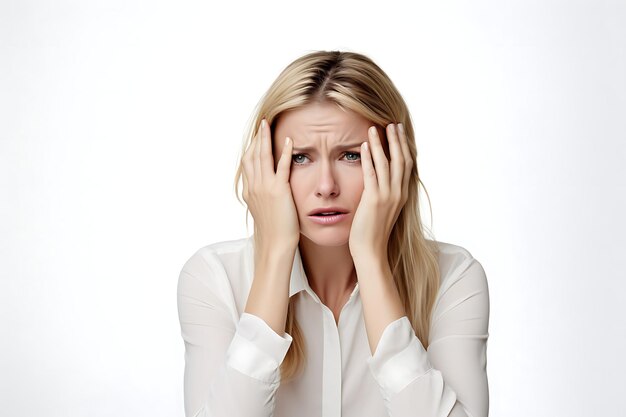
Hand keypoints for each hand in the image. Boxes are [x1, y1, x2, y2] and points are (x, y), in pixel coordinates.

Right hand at [242, 119, 300, 252]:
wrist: (275, 244)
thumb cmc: (273, 231)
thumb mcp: (263, 210)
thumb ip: (263, 197)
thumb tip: (266, 192)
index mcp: (249, 190)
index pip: (247, 162)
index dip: (251, 147)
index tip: (257, 136)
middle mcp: (253, 186)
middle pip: (251, 155)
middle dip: (256, 138)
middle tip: (262, 123)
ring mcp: (264, 188)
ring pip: (262, 157)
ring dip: (266, 138)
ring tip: (269, 124)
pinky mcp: (279, 191)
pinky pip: (281, 167)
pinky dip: (285, 152)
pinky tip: (289, 140)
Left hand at [348, 123, 412, 260]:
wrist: (371, 251)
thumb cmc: (373, 233)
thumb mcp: (383, 210)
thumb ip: (384, 194)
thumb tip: (379, 183)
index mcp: (402, 194)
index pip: (406, 165)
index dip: (403, 146)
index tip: (399, 132)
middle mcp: (398, 193)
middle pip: (401, 159)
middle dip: (396, 140)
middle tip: (392, 123)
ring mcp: (387, 196)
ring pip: (387, 163)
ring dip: (381, 143)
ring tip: (375, 128)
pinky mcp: (374, 200)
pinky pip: (372, 174)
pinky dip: (369, 158)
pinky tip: (364, 146)